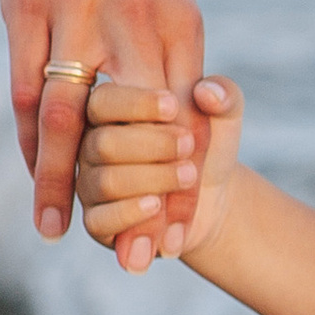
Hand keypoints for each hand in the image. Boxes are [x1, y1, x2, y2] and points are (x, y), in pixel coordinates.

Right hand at [0, 0, 203, 249]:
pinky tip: (34, 174)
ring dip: (63, 181)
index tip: (177, 235)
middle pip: (136, 128)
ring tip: (59, 231)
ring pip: (70, 115)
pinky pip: (27, 88)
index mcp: (180, 23)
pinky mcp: (26, 8)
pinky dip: (31, 138)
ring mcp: (76, 12)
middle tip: (130, 254)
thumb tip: (190, 130)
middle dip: (134, 196)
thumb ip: (180, 64)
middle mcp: (133, 19)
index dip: (181, 181)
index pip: (186, 120)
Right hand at [77, 74, 242, 271]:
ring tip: (189, 176)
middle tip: (189, 145)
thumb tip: (208, 92)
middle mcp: (91, 147)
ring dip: (152, 179)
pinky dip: (131, 214)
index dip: (136, 104)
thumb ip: (224, 97)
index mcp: (109, 113)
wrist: (209, 200)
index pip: (103, 101)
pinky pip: (100, 221)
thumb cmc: (204, 150)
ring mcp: (90, 185)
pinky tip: (157, 205)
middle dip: (151, 145)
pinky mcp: (97, 222)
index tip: (173, 106)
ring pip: (105, 182)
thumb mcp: (224, 120)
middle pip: (103, 143)